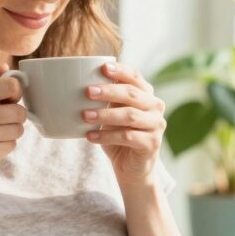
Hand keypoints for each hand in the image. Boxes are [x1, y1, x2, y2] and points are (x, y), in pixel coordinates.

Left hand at [83, 61, 166, 188]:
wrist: (132, 168)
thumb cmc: (119, 136)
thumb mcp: (112, 114)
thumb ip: (105, 100)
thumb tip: (78, 84)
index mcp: (146, 94)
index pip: (135, 77)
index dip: (120, 71)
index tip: (102, 67)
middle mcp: (155, 107)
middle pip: (132, 94)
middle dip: (109, 91)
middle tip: (87, 91)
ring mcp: (156, 125)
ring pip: (129, 116)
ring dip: (105, 115)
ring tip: (85, 116)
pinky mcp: (152, 144)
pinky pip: (127, 137)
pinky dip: (106, 136)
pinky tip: (90, 137)